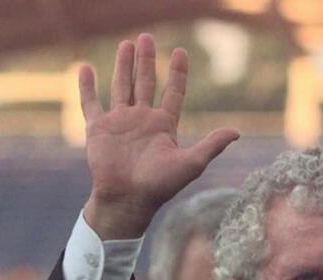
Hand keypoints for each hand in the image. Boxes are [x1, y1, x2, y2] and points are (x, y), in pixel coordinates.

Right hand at [80, 33, 237, 239]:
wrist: (128, 199)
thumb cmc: (161, 185)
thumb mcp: (191, 163)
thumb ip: (212, 145)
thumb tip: (237, 131)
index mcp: (164, 125)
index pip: (173, 92)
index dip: (177, 72)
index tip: (181, 52)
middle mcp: (142, 119)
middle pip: (145, 82)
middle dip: (146, 60)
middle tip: (146, 37)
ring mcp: (119, 122)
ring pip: (121, 86)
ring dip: (123, 65)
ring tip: (126, 44)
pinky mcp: (98, 128)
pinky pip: (90, 102)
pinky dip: (86, 85)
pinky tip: (85, 67)